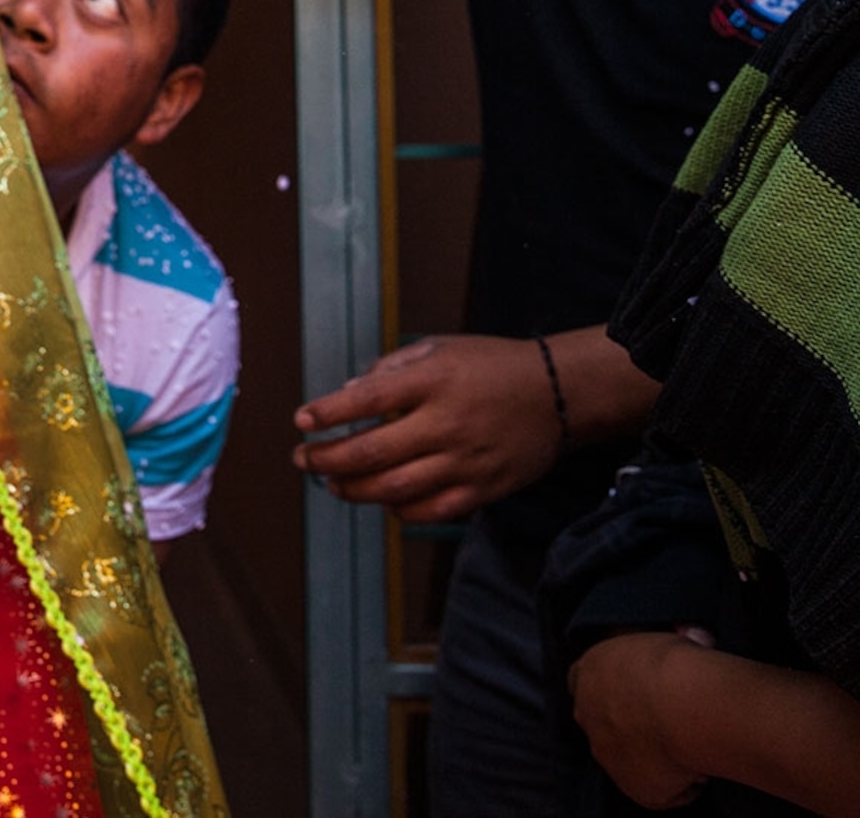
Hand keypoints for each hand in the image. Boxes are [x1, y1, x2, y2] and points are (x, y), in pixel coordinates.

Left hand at [291, 333, 563, 521]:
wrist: (558, 394)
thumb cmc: (492, 366)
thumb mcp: (439, 348)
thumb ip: (391, 368)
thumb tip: (347, 392)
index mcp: (434, 381)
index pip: (367, 400)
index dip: (328, 413)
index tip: (301, 421)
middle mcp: (446, 423)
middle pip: (371, 452)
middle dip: (326, 459)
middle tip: (303, 459)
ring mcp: (465, 461)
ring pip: (393, 488)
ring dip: (352, 490)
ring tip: (332, 483)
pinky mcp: (482, 489)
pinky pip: (428, 511)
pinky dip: (396, 510)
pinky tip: (381, 499)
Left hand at [569, 630, 713, 808]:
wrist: (685, 703)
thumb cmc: (676, 662)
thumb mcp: (664, 636)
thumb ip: (667, 640)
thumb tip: (693, 634)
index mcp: (588, 672)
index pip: (583, 679)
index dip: (609, 685)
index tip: (637, 689)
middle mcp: (587, 714)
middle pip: (600, 721)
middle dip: (626, 723)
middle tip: (666, 719)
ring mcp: (606, 755)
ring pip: (625, 757)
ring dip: (650, 755)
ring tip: (686, 744)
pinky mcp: (634, 788)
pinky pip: (658, 790)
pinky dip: (678, 784)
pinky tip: (697, 770)